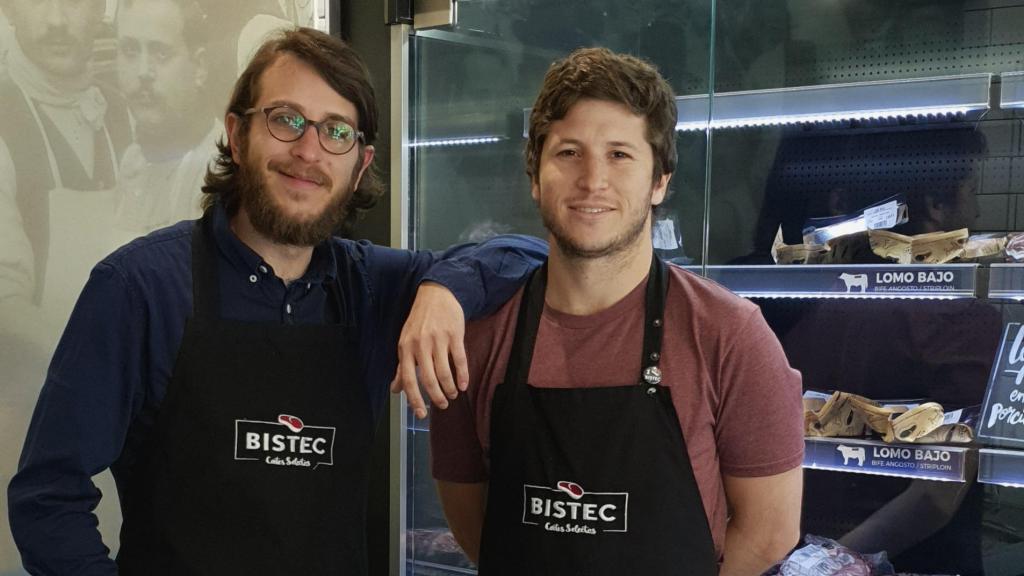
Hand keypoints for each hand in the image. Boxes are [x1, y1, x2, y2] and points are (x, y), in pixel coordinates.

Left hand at [390, 282, 468, 418]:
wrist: (436, 295)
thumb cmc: (420, 322)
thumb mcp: (406, 342)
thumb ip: (402, 367)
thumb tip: (395, 390)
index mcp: (406, 348)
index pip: (409, 380)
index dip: (414, 400)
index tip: (421, 414)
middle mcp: (420, 345)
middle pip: (428, 379)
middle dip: (436, 397)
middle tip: (442, 406)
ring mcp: (438, 339)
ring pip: (444, 372)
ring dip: (449, 388)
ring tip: (452, 395)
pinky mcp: (454, 334)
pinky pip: (460, 359)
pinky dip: (463, 375)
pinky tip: (464, 385)